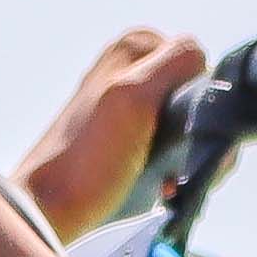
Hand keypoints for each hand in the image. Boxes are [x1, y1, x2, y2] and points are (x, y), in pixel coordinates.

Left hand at [19, 28, 208, 238]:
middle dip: (200, 133)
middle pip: (201, 96)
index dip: (198, 97)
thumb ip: (173, 62)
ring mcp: (137, 107)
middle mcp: (137, 71)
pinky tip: (165, 185)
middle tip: (180, 162)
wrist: (53, 208)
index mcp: (135, 48)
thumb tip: (202, 56)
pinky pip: (180, 147)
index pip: (198, 63)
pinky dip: (181, 168)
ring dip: (193, 157)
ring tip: (169, 179)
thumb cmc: (88, 157)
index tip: (183, 130)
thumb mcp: (133, 95)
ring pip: (196, 125)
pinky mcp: (138, 141)